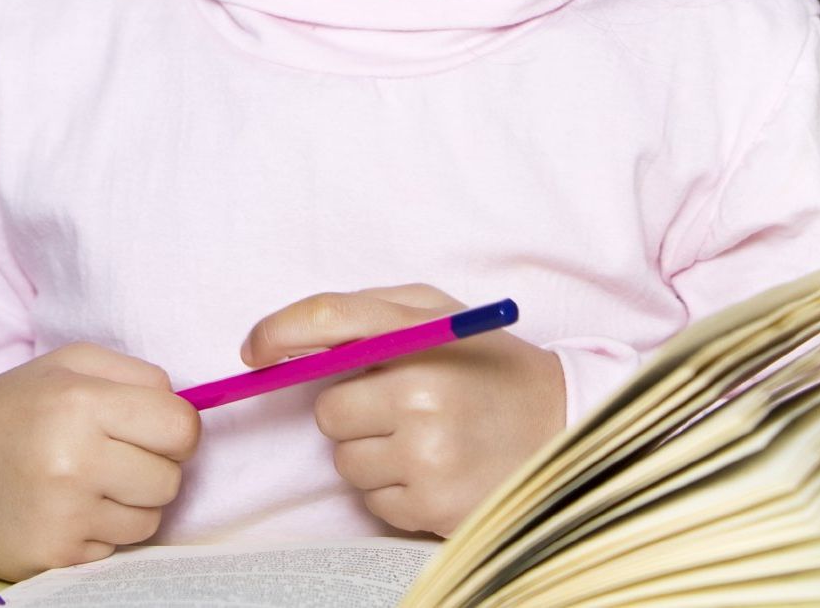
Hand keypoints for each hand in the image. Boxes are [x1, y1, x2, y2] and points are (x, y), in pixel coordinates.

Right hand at [0, 344, 200, 580]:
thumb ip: (137, 375)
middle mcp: (72, 460)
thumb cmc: (14, 406)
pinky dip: (98, 532)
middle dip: (152, 467)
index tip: (153, 429)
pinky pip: (115, 551)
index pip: (180, 428)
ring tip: (84, 482)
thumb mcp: (68, 364)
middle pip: (171, 480)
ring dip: (128, 504)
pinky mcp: (52, 557)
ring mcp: (61, 515)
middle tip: (112, 454)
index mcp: (78, 402)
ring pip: (149, 521)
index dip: (175, 429)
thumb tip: (191, 410)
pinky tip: (63, 509)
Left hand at [242, 284, 562, 537]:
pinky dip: (392, 490)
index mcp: (424, 335)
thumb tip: (288, 340)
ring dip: (368, 453)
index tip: (254, 352)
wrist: (564, 429)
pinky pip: (371, 501)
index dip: (279, 333)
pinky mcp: (434, 506)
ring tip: (421, 438)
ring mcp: (428, 455)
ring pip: (344, 461)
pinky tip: (433, 469)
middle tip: (394, 405)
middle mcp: (423, 394)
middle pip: (328, 411)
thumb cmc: (488, 365)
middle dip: (349, 409)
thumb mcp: (439, 314)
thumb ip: (369, 314)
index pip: (328, 321)